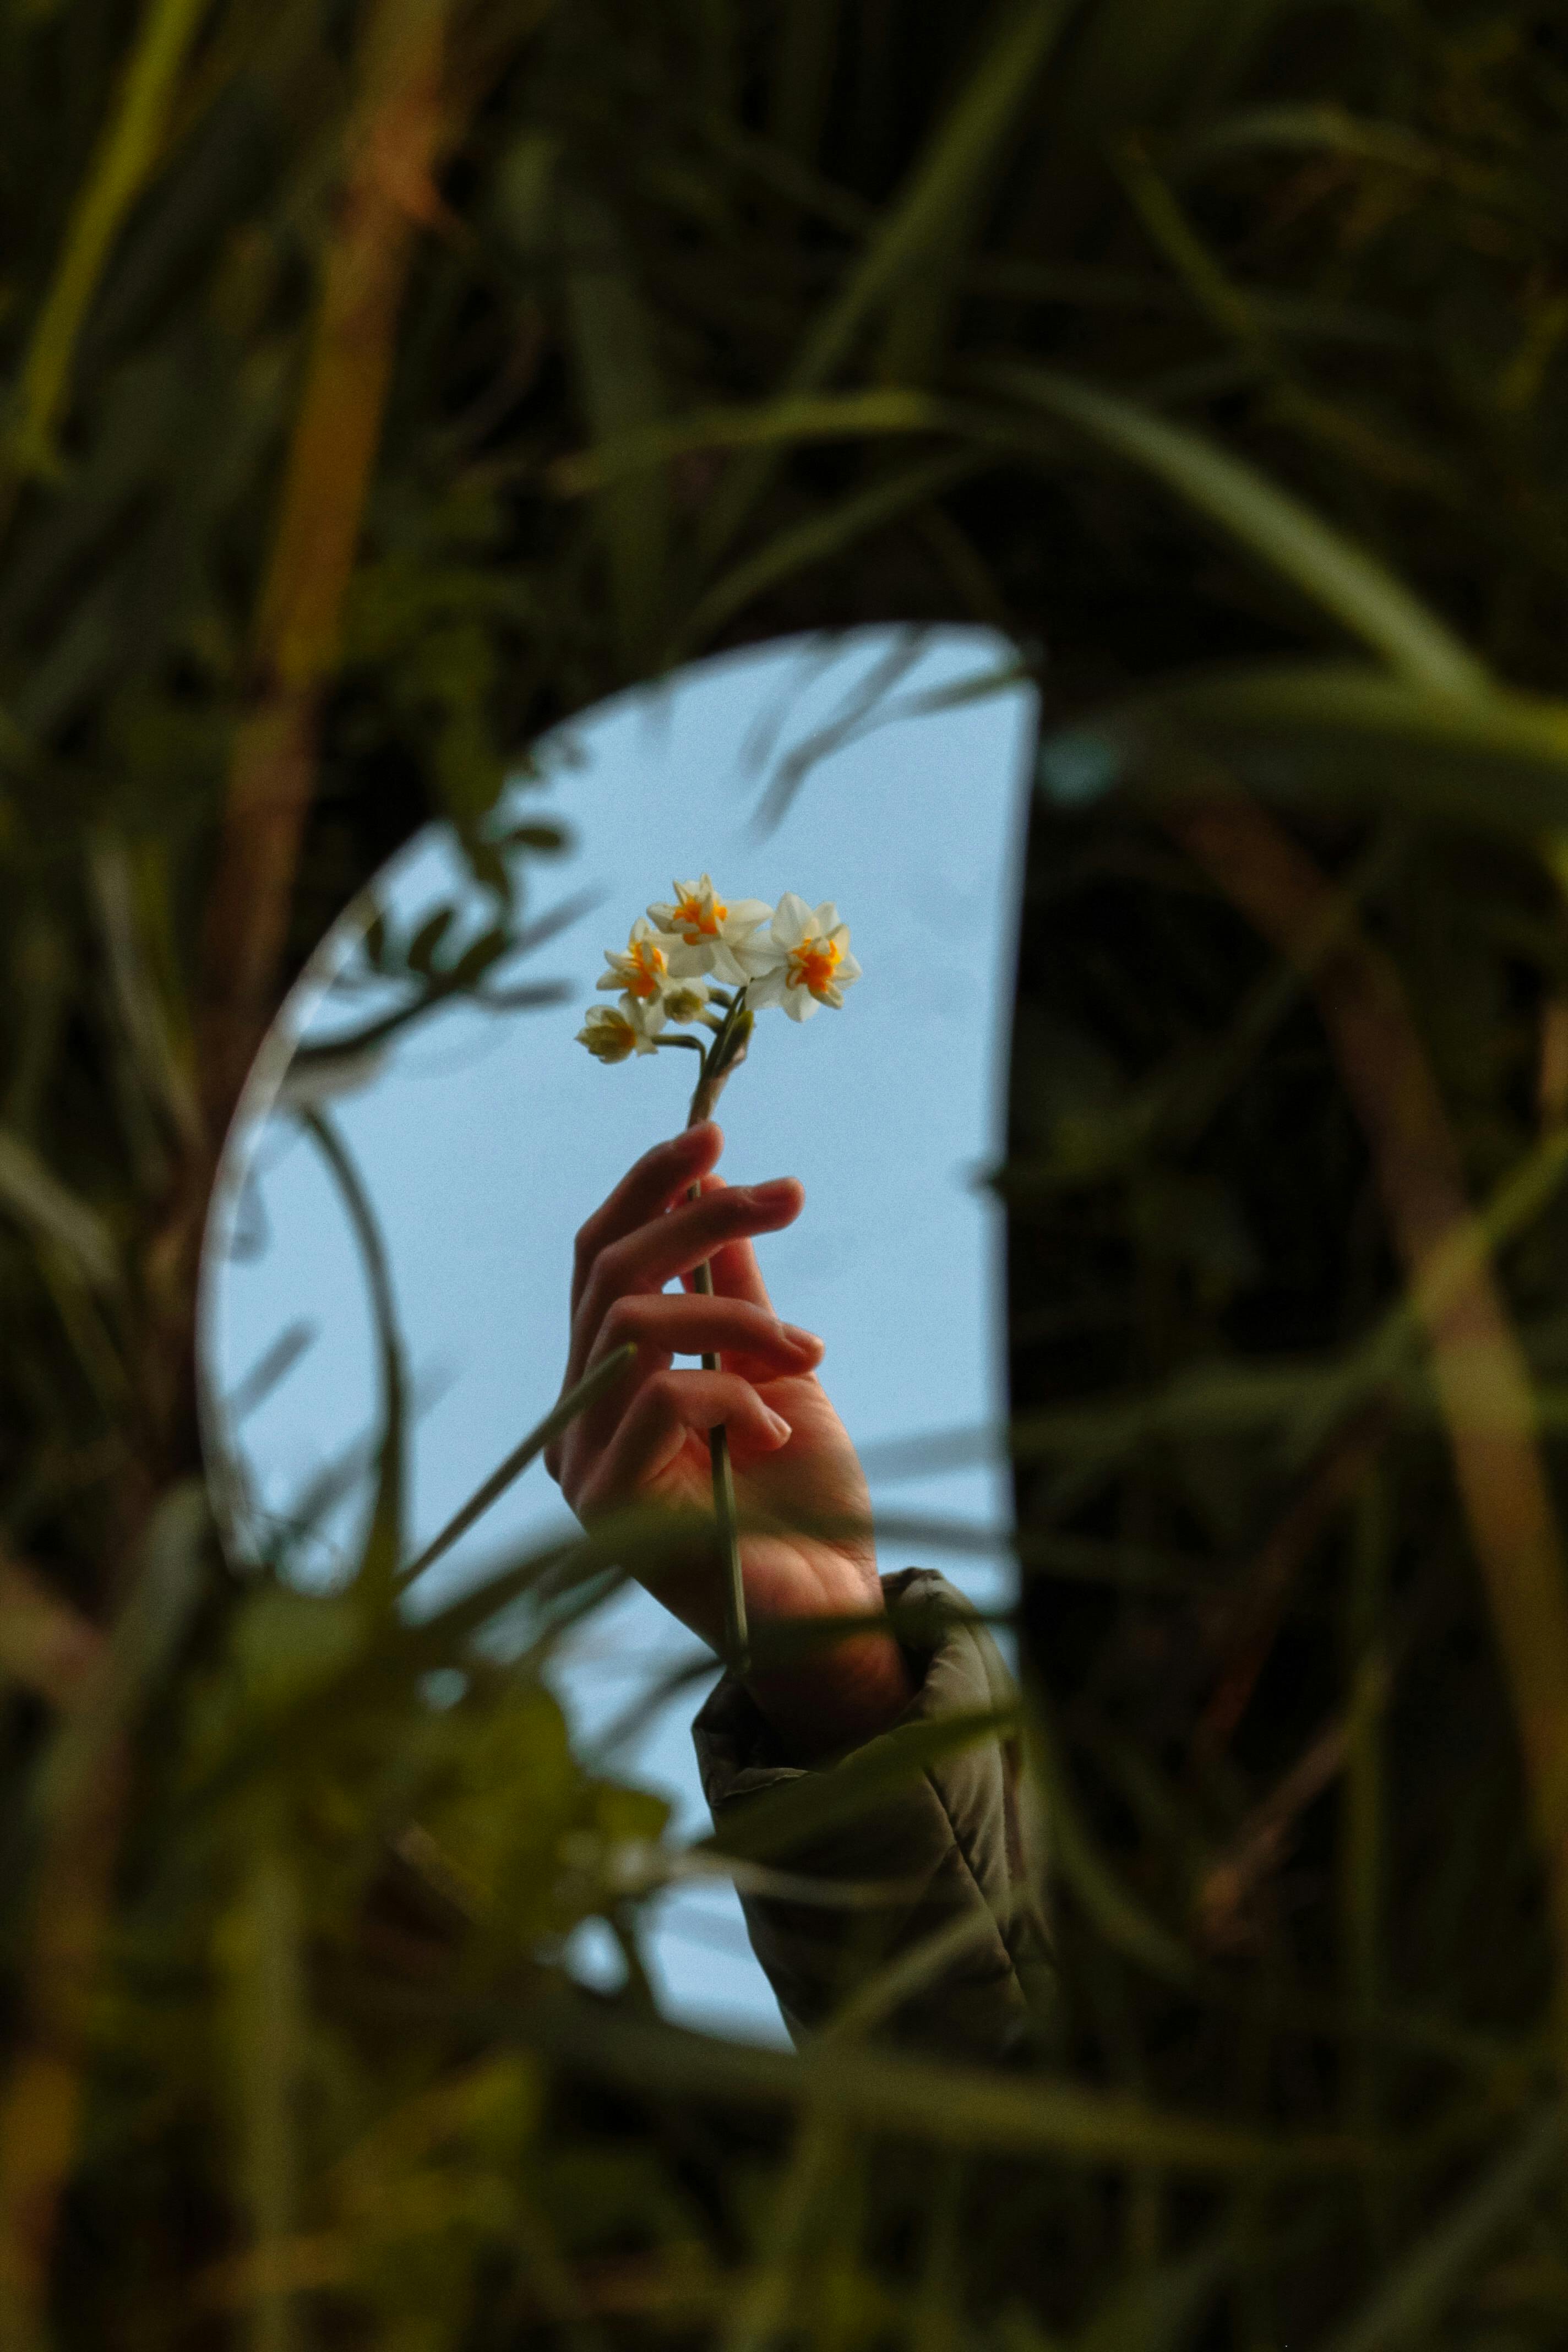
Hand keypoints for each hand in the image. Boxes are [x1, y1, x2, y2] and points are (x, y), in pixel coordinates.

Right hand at [545, 1121, 911, 1757]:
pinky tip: (776, 1428)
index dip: (648, 1187)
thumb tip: (724, 1194)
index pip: (597, 1259)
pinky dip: (735, 1391)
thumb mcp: (776, 1371)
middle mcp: (579, 1419)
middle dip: (699, 1215)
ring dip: (736, 1312)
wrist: (838, 1612)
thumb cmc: (807, 1502)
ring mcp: (585, 1465)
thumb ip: (736, 1295)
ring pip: (630, 1321)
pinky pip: (663, 1396)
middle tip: (786, 1195)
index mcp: (606, 1382)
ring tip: (807, 1353)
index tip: (715, 1131)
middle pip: (609, 1272)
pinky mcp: (611, 1509)